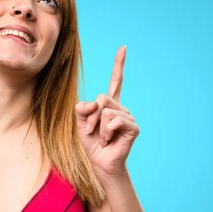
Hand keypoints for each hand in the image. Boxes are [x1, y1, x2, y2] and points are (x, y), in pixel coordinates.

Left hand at [75, 45, 139, 176]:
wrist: (99, 163)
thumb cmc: (91, 144)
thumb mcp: (79, 123)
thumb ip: (81, 109)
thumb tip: (94, 103)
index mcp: (109, 105)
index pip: (116, 81)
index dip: (119, 64)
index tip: (123, 47)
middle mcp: (120, 108)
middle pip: (102, 98)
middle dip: (90, 116)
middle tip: (91, 131)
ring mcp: (128, 117)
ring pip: (106, 110)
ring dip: (97, 127)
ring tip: (102, 138)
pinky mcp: (133, 127)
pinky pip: (113, 121)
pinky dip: (106, 132)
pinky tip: (109, 140)